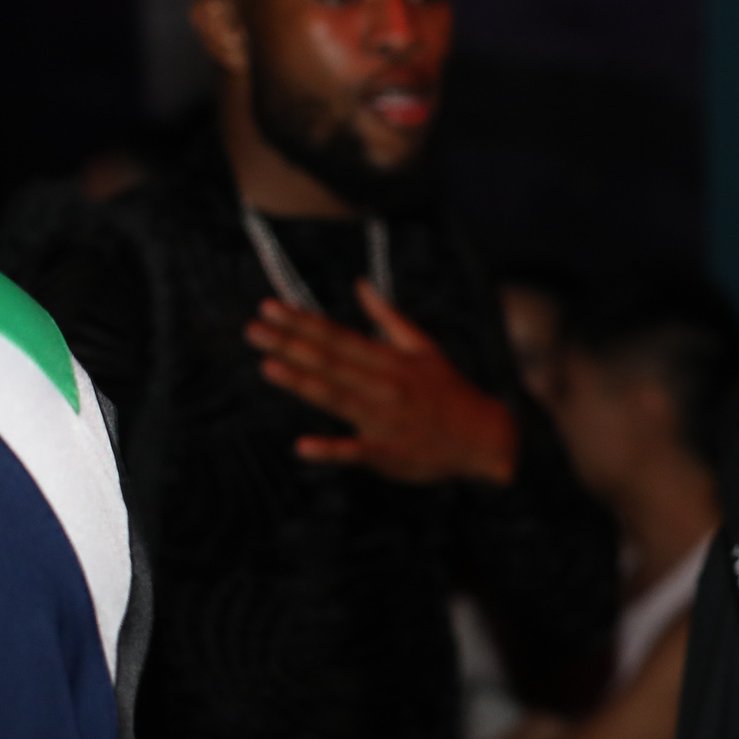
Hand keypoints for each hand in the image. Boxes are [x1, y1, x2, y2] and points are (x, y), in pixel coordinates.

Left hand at [245, 281, 518, 484]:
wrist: (485, 437)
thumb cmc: (448, 390)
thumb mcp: (424, 347)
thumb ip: (388, 317)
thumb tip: (360, 285)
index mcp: (391, 359)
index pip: (338, 336)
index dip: (302, 321)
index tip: (270, 307)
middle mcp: (385, 385)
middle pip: (331, 362)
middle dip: (290, 344)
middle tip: (253, 330)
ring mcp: (385, 419)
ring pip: (338, 398)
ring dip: (302, 383)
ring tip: (268, 366)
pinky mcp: (388, 453)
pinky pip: (357, 451)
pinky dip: (332, 449)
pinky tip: (303, 446)